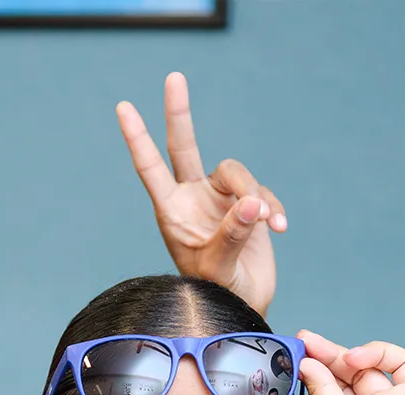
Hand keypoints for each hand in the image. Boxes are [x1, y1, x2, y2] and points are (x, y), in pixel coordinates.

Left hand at [116, 72, 286, 316]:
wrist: (242, 308)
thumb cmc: (215, 297)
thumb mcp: (219, 268)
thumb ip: (233, 234)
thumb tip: (253, 202)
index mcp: (172, 212)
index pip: (151, 168)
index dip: (138, 138)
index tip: (124, 107)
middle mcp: (192, 199)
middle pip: (184, 146)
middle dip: (179, 113)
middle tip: (173, 77)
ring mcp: (219, 200)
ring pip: (238, 173)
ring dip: (256, 194)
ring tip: (268, 223)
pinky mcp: (247, 205)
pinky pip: (262, 191)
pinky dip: (273, 206)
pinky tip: (280, 227)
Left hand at [298, 331, 404, 394]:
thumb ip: (321, 388)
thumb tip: (307, 362)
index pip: (344, 380)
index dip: (325, 361)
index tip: (305, 344)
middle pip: (368, 367)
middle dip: (340, 354)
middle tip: (316, 345)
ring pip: (403, 361)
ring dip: (376, 351)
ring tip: (353, 358)